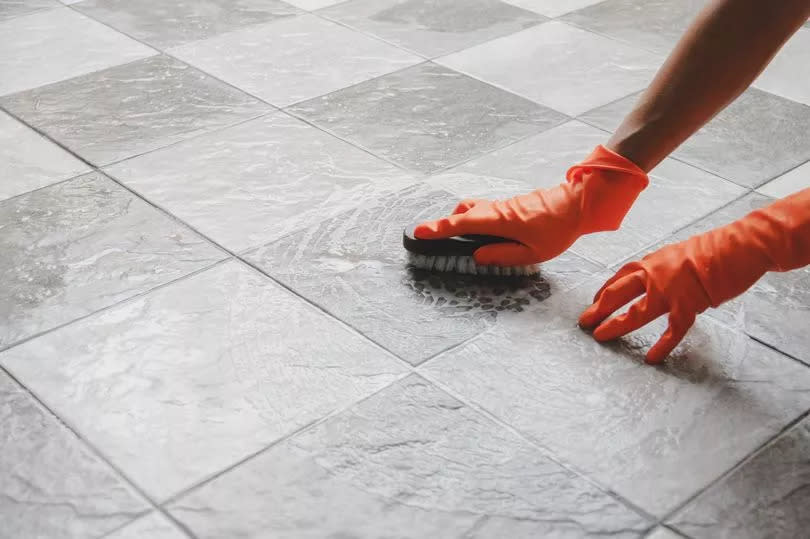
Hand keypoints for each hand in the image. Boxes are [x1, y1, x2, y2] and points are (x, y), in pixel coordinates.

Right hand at [414, 145, 648, 265]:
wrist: (578, 204)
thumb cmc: (558, 230)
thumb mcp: (533, 253)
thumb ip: (502, 255)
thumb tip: (477, 255)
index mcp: (500, 221)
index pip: (462, 224)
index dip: (439, 228)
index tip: (419, 232)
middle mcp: (497, 210)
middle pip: (463, 213)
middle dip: (444, 224)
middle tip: (431, 237)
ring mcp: (503, 205)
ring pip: (473, 210)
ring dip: (460, 221)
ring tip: (456, 239)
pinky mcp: (510, 206)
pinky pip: (485, 211)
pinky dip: (475, 220)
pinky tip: (482, 235)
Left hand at [579, 188, 809, 362]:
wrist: (739, 246)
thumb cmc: (714, 248)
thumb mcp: (678, 253)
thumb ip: (663, 268)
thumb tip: (653, 278)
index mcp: (652, 261)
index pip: (619, 277)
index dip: (603, 291)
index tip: (594, 302)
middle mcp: (655, 275)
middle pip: (618, 293)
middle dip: (598, 308)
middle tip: (583, 321)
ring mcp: (670, 291)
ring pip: (636, 312)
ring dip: (617, 325)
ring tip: (602, 336)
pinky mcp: (689, 305)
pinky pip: (671, 330)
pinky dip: (662, 345)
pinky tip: (652, 358)